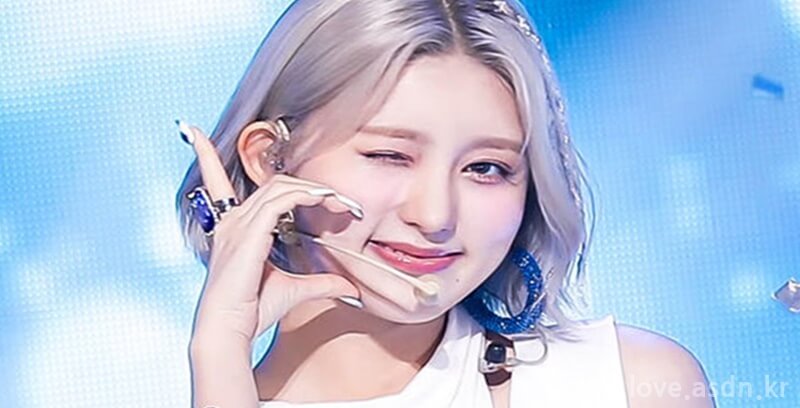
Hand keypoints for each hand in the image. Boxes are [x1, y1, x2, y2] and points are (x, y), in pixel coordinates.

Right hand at [184, 123, 362, 346]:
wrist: (229, 332)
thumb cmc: (253, 311)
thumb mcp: (294, 290)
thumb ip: (320, 283)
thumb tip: (348, 285)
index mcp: (233, 227)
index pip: (214, 181)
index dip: (204, 154)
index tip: (193, 130)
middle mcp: (232, 220)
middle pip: (275, 184)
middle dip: (311, 186)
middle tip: (343, 202)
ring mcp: (237, 224)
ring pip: (281, 186)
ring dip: (316, 190)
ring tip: (343, 204)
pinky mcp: (248, 232)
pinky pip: (281, 199)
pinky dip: (307, 195)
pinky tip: (326, 202)